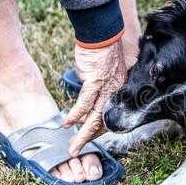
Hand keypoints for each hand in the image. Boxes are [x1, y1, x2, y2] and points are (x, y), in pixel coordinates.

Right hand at [63, 40, 126, 155]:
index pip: (109, 115)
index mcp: (117, 89)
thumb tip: (87, 87)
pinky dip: (76, 115)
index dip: (98, 129)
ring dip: (82, 134)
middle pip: (102, 121)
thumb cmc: (101, 49)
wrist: (102, 33)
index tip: (88, 138)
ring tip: (72, 146)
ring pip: (95, 117)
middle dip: (88, 138)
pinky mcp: (95, 81)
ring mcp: (106, 87)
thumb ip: (97, 81)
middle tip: (77, 151)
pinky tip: (68, 123)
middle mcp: (114, 91)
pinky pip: (85, 103)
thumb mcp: (103, 68)